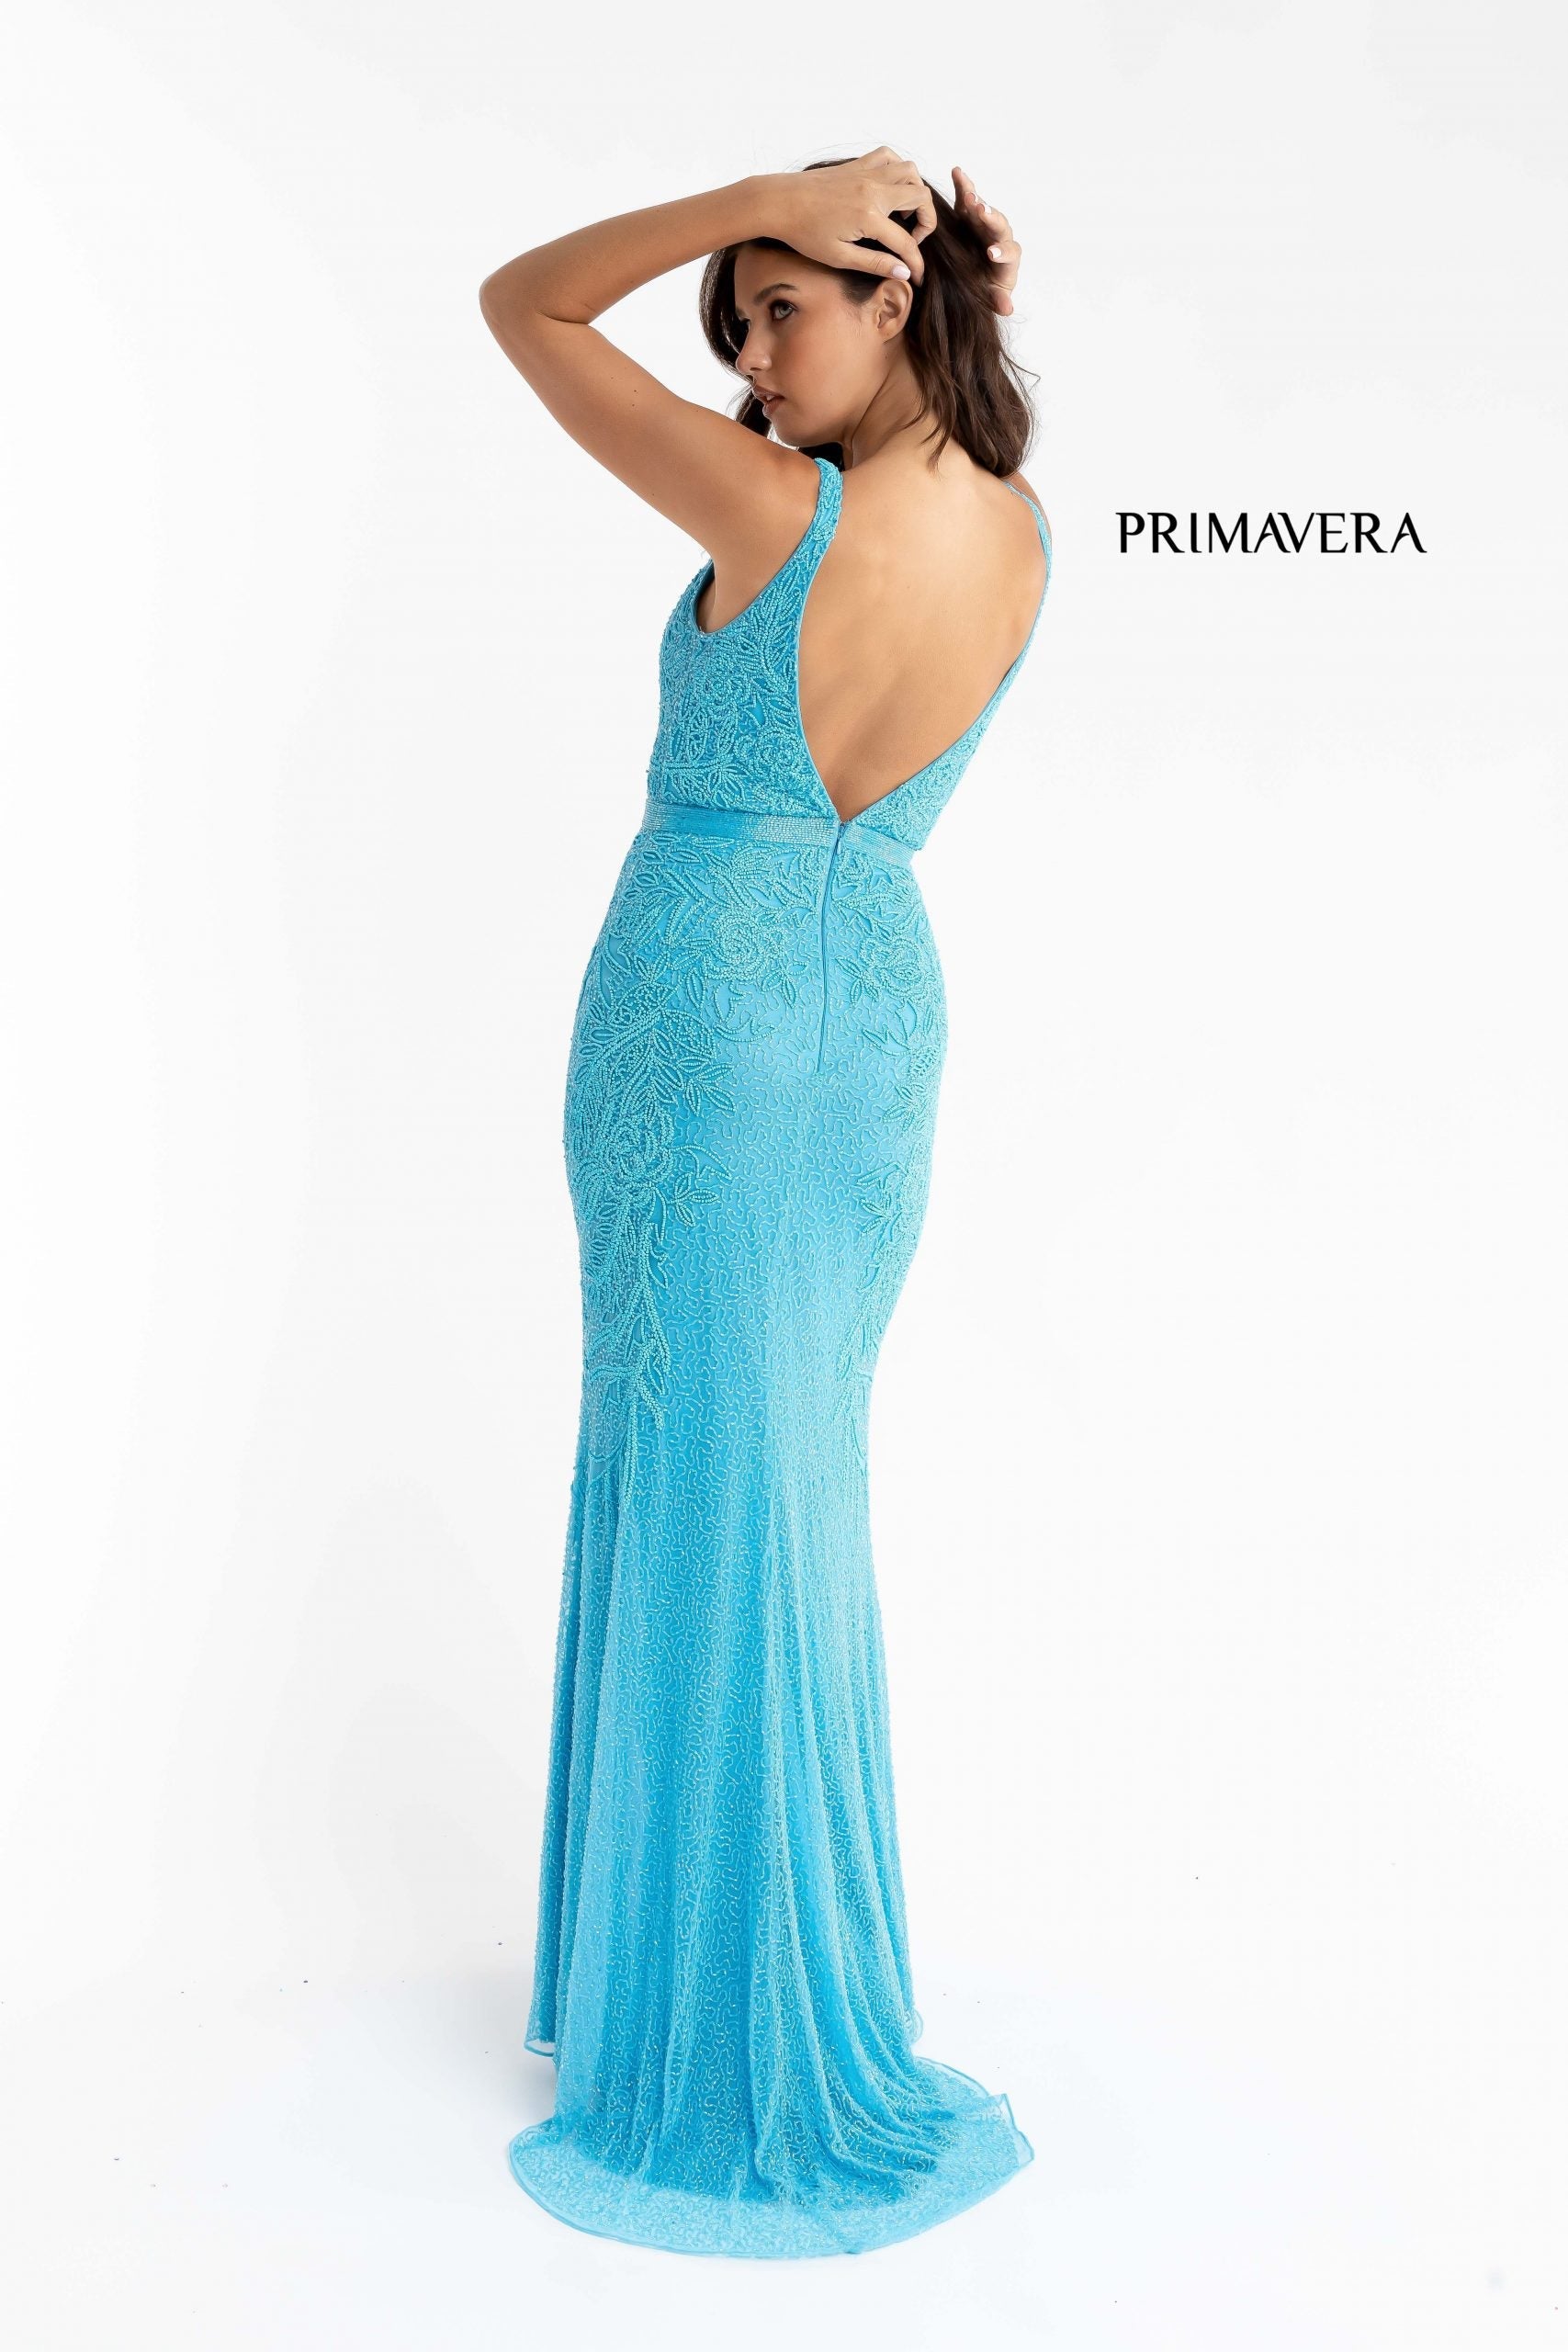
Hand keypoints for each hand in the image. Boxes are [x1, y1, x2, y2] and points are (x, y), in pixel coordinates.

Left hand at [765, 148, 937, 284]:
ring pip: (911, 171)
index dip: (916, 263)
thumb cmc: (804, 233)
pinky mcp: (857, 164)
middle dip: (926, 222)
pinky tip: (890, 188)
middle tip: (911, 239)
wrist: (779, 202)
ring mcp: (866, 172)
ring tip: (901, 214)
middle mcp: (873, 189)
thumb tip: (904, 272)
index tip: (916, 277)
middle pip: (921, 197)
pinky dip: (898, 170)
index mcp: (869, 216)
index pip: (906, 243)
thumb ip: (875, 263)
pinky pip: (889, 156)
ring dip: (915, 192)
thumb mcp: (839, 257)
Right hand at [951, 165, 1021, 316]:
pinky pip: (966, 198)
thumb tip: (1007, 309)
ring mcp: (984, 224)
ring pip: (983, 210)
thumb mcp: (992, 297)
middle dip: (990, 218)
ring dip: (976, 200)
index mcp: (1008, 258)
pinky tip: (956, 172)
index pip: (1009, 252)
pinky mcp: (970, 215)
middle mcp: (998, 237)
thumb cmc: (986, 289)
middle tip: (982, 211)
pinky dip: (962, 185)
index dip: (1002, 252)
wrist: (975, 276)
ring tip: (968, 194)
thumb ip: (999, 301)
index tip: (992, 253)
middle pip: (998, 225)